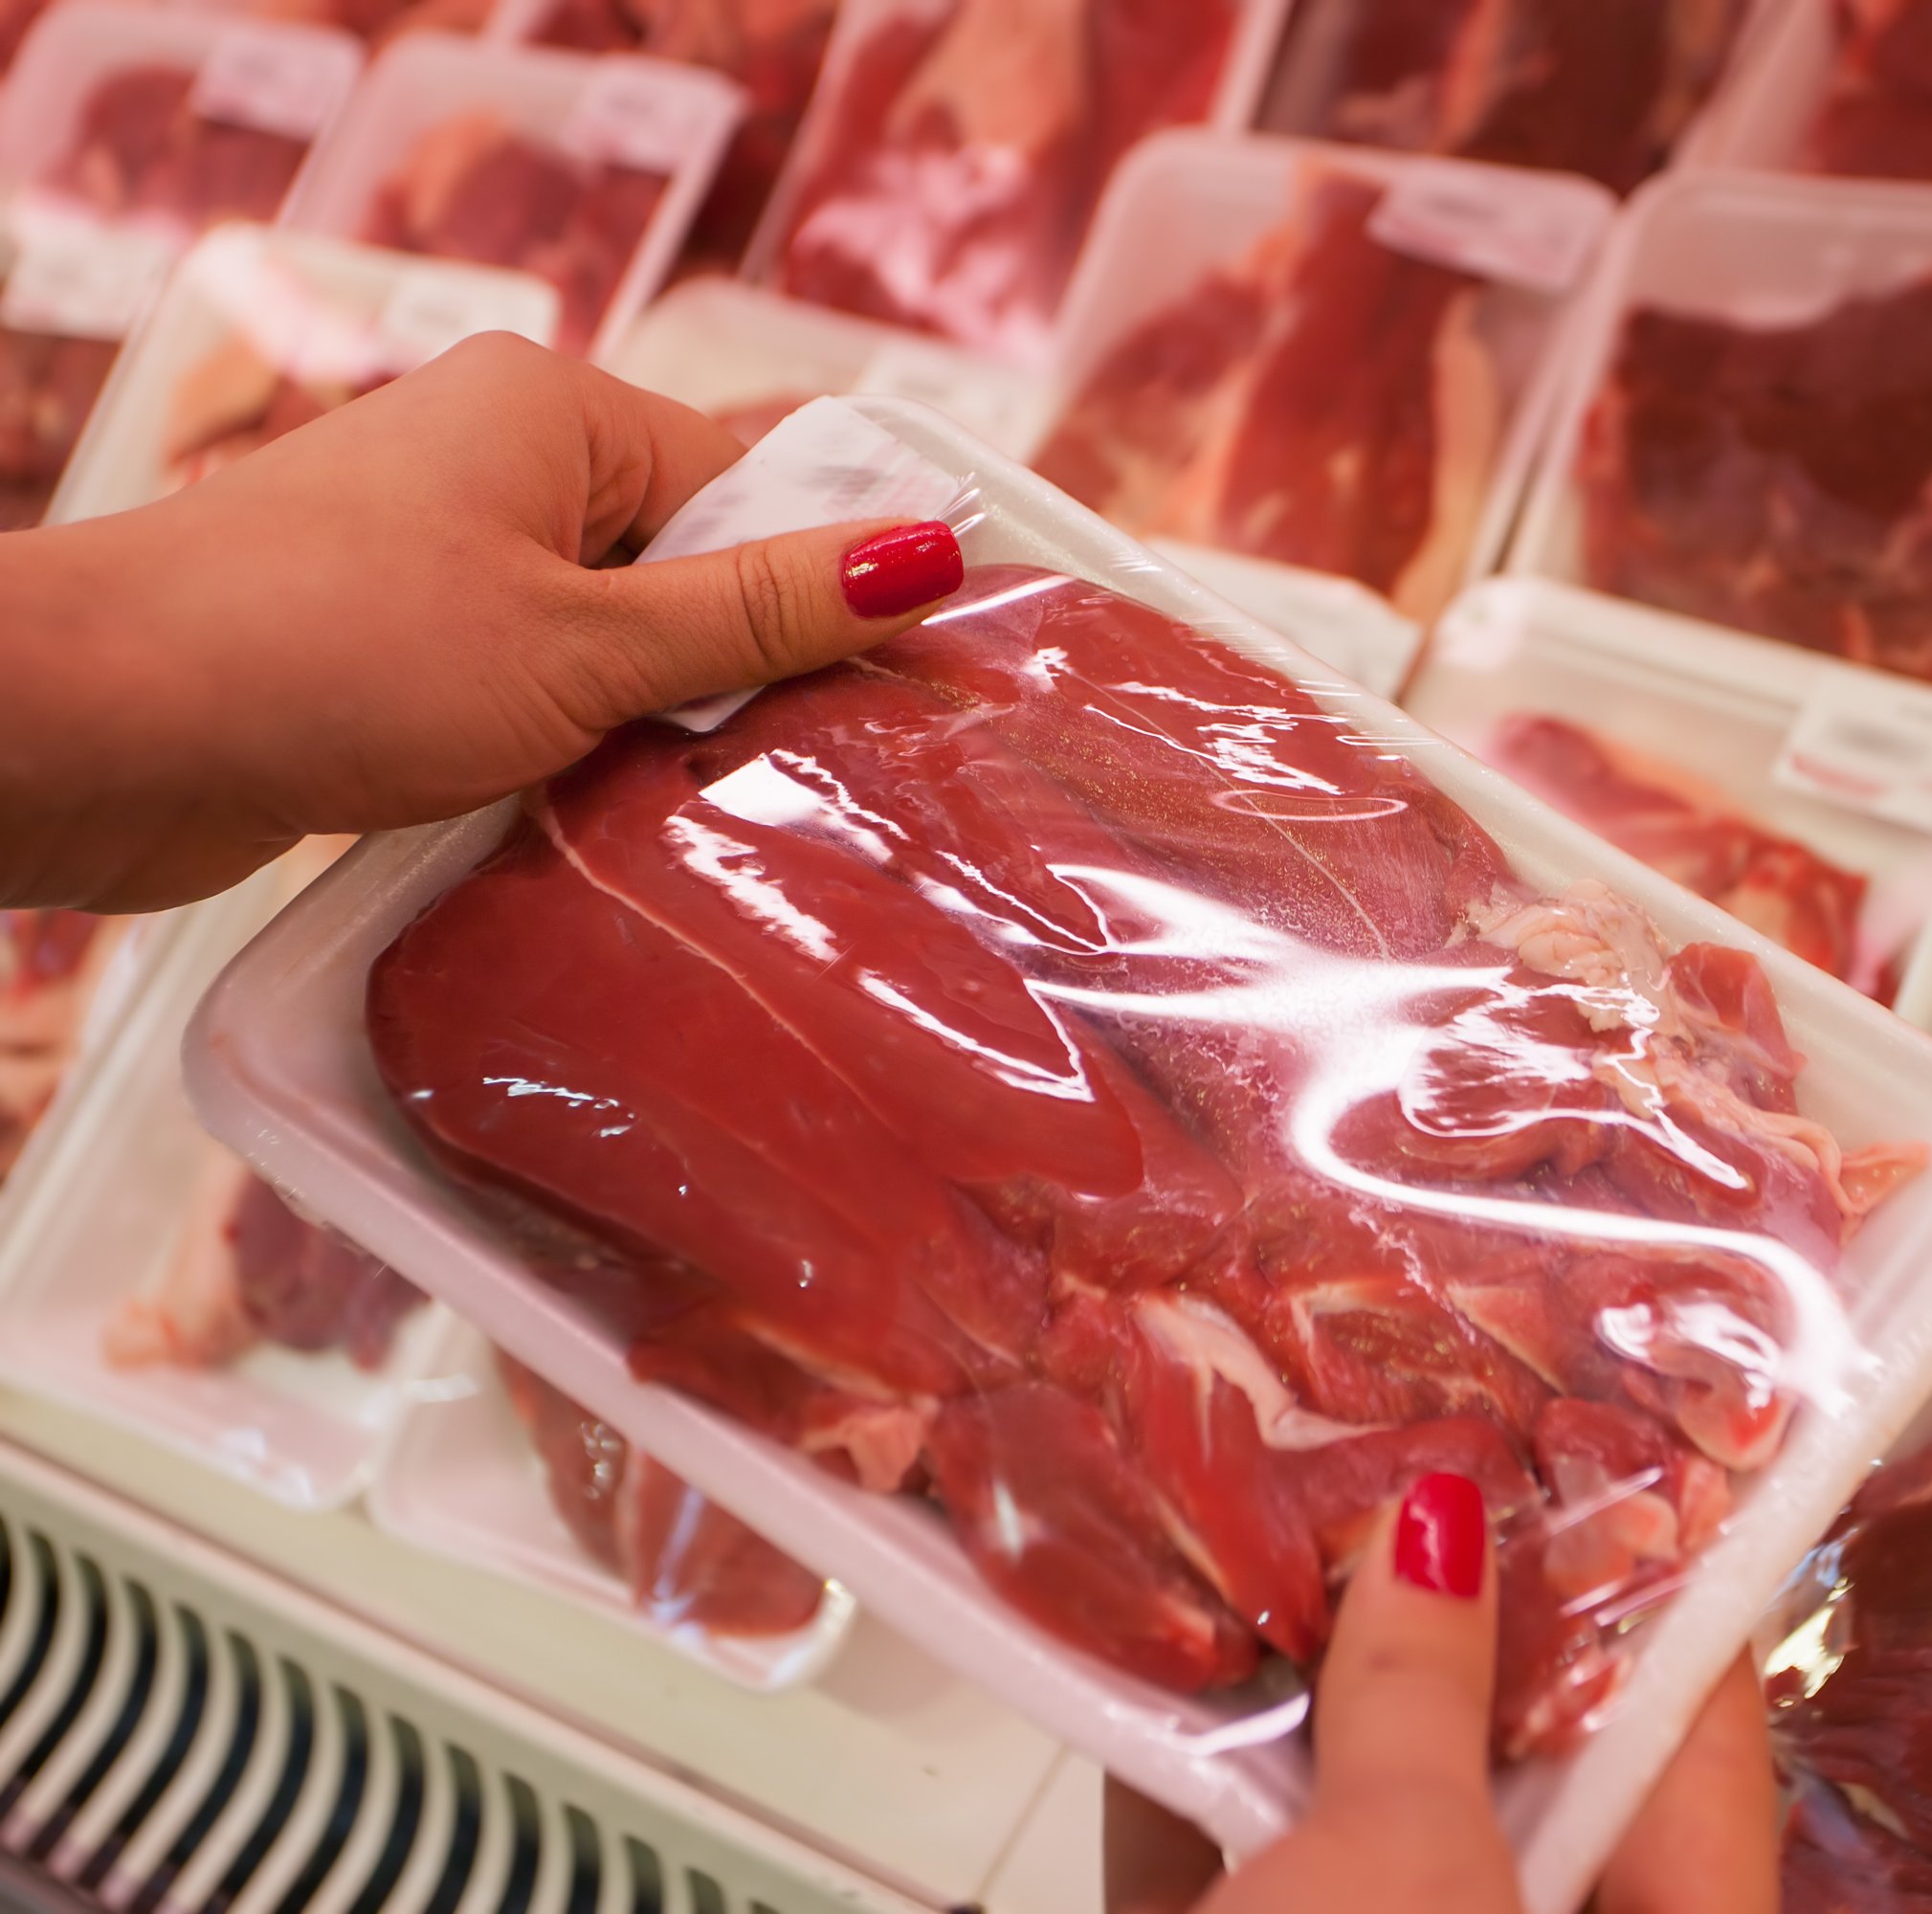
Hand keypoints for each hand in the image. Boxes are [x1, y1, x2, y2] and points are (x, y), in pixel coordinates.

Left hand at [0, 332, 964, 910]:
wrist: (94, 732)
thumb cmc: (334, 654)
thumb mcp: (586, 645)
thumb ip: (758, 612)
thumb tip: (928, 549)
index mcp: (555, 409)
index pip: (748, 485)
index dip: (819, 589)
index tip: (892, 695)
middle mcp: (496, 461)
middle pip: (685, 565)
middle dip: (733, 674)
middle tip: (794, 778)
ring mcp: (438, 555)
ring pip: (610, 644)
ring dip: (648, 731)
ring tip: (691, 814)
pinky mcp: (392, 648)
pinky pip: (533, 691)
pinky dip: (570, 754)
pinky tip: (594, 823)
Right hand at [1102, 1474, 1781, 1913]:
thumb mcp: (1401, 1880)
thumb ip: (1425, 1694)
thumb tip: (1439, 1520)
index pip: (1695, 1729)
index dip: (1644, 1567)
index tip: (1570, 1417)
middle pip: (1523, 1757)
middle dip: (1443, 1599)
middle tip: (1390, 1424)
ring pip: (1370, 1807)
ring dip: (1311, 1666)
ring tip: (1273, 1477)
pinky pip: (1251, 1862)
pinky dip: (1207, 1764)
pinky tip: (1160, 1623)